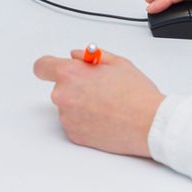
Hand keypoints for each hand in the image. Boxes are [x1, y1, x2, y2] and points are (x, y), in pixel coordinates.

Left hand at [31, 49, 162, 157]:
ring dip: (81, 104)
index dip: (49, 66)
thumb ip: (91, 56)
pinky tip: (105, 118)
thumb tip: (76, 56)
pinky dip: (85, 121)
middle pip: (59, 87)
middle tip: (99, 88)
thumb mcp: (118, 63)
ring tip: (107, 105)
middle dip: (75, 86)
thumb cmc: (136, 94)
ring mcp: (67, 118)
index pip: (42, 66)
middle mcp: (63, 96)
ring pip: (68, 106)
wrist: (148, 124)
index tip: (53, 69)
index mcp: (70, 74)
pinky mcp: (74, 135)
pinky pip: (74, 123)